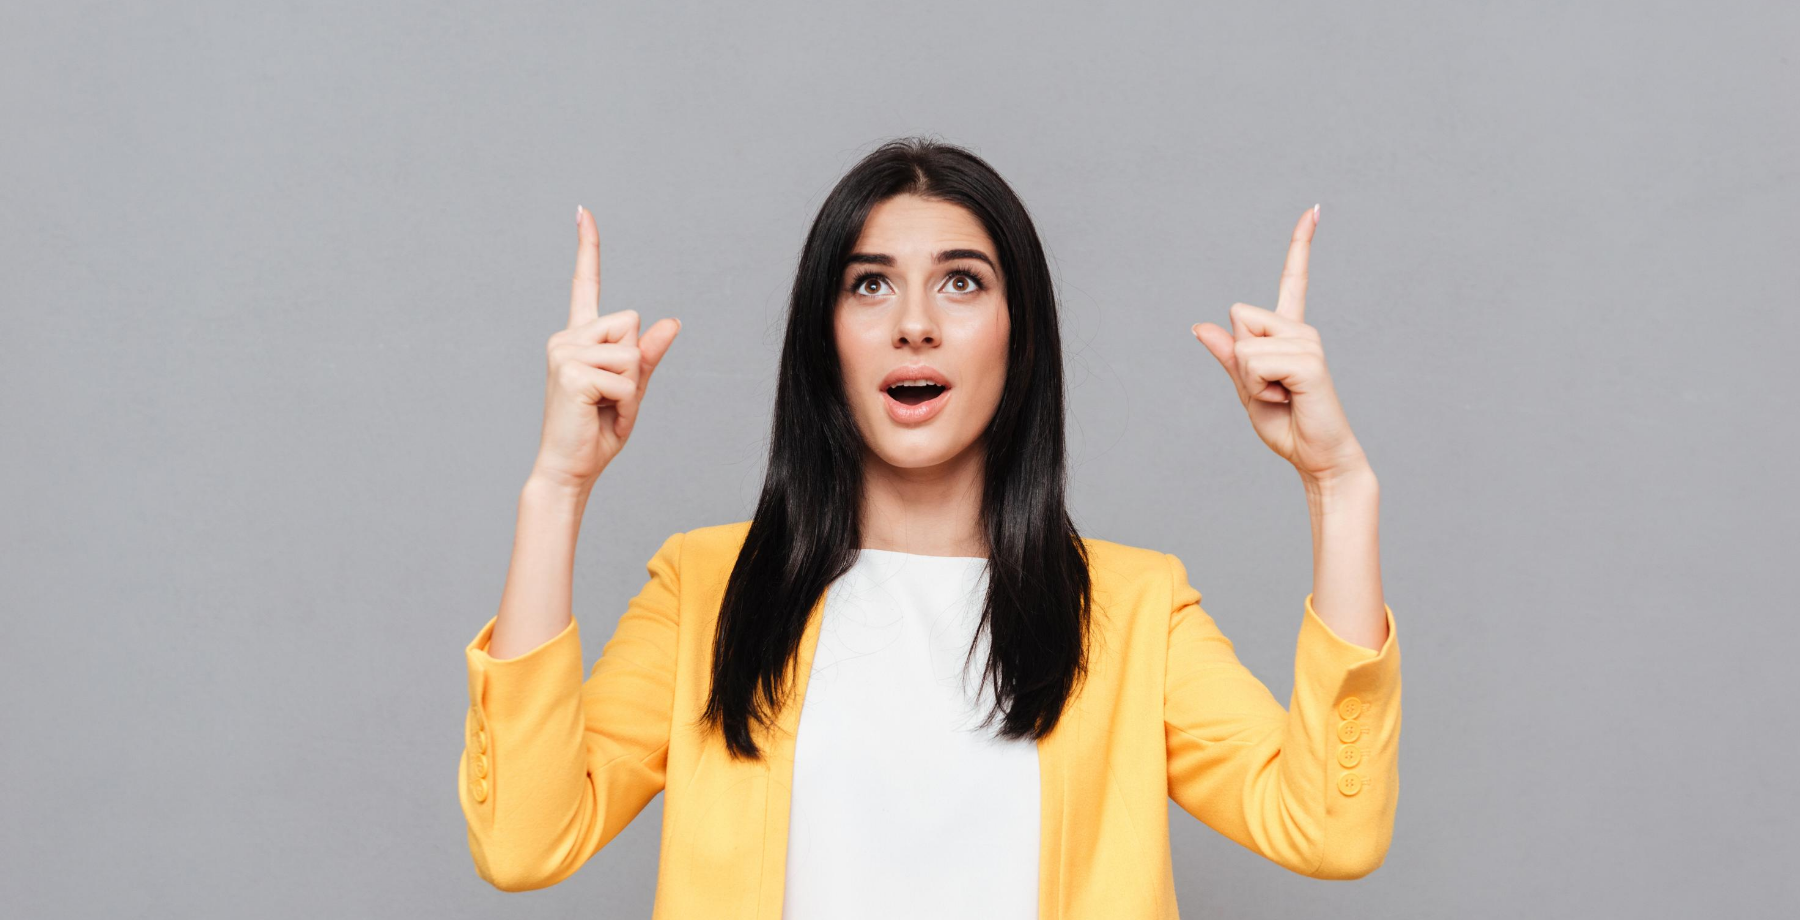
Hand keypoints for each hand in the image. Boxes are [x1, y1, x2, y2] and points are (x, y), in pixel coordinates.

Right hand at [532, 204, 680, 490]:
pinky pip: (626, 377)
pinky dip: (625, 402)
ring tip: (603, 407)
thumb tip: (672, 322)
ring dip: (631, 387)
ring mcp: (565, 351)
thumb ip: (648, 356)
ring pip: (631, 351)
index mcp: (579, 338)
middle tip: (610, 398)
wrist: (570, 469)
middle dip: (635, 364)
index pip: (586, 284)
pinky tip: (599, 412)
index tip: (583, 211)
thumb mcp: (631, 390)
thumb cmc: (596, 432)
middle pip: (631, 321)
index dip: (588, 248)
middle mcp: (567, 338)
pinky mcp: (573, 371)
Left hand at [1191, 205, 1368, 482]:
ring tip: (1282, 395)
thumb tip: (1200, 326)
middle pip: (1238, 315)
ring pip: (1244, 344)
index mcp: (1289, 333)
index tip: (1315, 209)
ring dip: (1250, 380)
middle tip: (1270, 388)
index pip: (1293, 279)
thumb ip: (1227, 357)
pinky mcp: (1310, 360)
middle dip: (1239, 357)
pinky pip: (1255, 362)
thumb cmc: (1287, 425)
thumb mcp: (1246, 389)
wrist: (1318, 457)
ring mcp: (1309, 342)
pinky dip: (1259, 388)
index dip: (1301, 245)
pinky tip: (1287, 398)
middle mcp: (1302, 330)